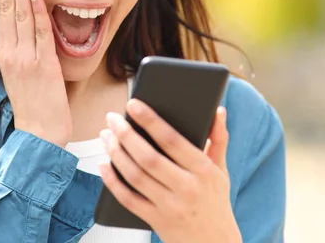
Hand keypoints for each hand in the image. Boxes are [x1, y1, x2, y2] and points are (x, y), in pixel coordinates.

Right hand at [0, 0, 71, 146]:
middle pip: (6, 8)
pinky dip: (36, 13)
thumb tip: (30, 24)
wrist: (40, 135)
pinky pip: (39, 35)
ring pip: (19, 16)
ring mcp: (25, 59)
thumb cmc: (35, 105)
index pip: (2, 12)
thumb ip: (25, 49)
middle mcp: (11, 53)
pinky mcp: (42, 67)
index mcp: (6, 53)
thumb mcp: (24, 73)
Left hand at [99, 100, 240, 242]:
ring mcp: (170, 206)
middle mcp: (187, 188)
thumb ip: (219, 138)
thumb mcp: (221, 170)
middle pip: (148, 158)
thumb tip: (218, 109)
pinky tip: (103, 165)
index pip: (172, 140)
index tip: (132, 104)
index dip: (150, 120)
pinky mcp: (156, 220)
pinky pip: (128, 199)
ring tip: (106, 136)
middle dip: (125, 135)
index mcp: (204, 170)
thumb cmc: (215, 201)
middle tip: (112, 119)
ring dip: (116, 154)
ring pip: (135, 176)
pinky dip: (112, 182)